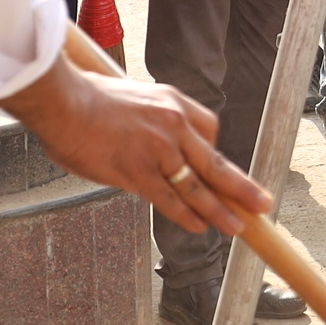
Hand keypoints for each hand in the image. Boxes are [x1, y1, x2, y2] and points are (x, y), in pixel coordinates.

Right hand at [0, 57, 269, 236]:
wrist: (63, 102)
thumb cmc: (84, 97)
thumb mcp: (129, 96)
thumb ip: (144, 120)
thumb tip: (141, 141)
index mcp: (172, 101)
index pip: (209, 128)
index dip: (213, 152)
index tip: (215, 167)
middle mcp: (173, 126)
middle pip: (215, 162)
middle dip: (241, 187)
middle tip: (262, 203)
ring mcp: (159, 151)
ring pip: (198, 187)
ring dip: (220, 210)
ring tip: (238, 227)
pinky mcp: (139, 172)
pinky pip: (170, 199)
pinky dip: (187, 215)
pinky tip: (199, 226)